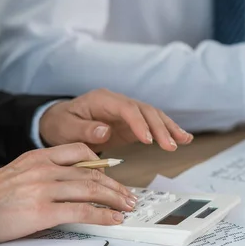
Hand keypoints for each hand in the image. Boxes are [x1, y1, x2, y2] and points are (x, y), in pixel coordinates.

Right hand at [0, 143, 136, 243]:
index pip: (80, 151)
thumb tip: (74, 181)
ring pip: (91, 189)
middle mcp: (44, 168)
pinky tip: (112, 219)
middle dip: (115, 186)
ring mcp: (44, 188)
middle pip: (92, 173)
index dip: (102, 164)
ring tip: (126, 207)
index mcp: (39, 156)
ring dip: (115, 199)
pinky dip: (102, 215)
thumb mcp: (20, 171)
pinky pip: (82, 211)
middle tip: (128, 196)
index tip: (113, 175)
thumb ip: (46, 171)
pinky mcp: (43, 210)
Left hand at [39, 89, 192, 151]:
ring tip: (184, 140)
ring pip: (154, 116)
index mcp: (102, 100)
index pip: (126, 108)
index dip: (139, 123)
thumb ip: (84, 129)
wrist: (60, 122)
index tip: (148, 140)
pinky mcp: (133, 123)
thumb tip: (105, 130)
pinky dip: (168, 130)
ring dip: (169, 128)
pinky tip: (183, 138)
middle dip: (160, 128)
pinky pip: (153, 124)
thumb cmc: (61, 124)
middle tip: (170, 146)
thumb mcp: (65, 128)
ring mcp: (127, 111)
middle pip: (145, 111)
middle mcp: (118, 102)